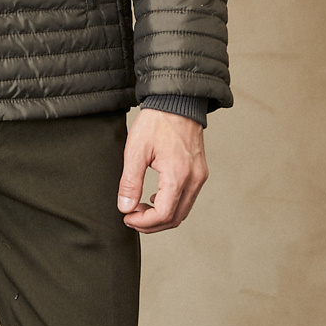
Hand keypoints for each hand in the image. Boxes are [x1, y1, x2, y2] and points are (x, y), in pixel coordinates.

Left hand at [117, 109, 208, 232]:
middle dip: (151, 224)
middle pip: (175, 218)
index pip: (163, 215)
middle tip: (131, 216)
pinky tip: (155, 197)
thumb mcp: (136, 151)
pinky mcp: (200, 172)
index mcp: (178, 175)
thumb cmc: (157, 121)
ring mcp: (199, 176)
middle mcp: (194, 179)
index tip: (127, 217)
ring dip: (161, 217)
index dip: (143, 223)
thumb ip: (130, 182)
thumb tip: (125, 207)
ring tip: (140, 208)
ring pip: (183, 211)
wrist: (177, 101)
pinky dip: (171, 206)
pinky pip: (188, 199)